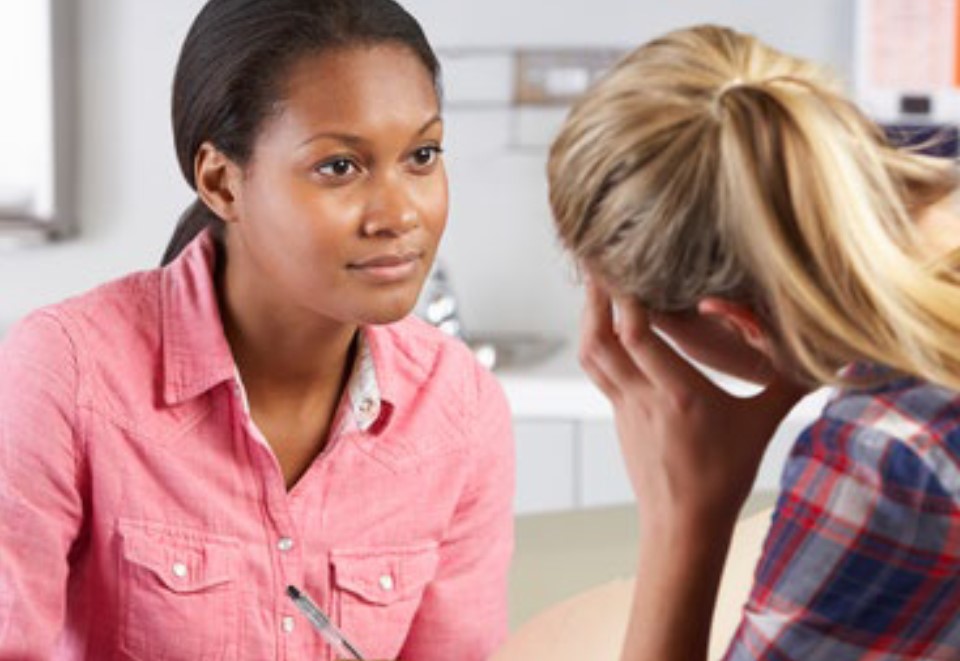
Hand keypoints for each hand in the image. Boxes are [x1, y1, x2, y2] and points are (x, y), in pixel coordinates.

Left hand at [578, 280, 805, 529]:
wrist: (684, 525)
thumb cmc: (725, 477)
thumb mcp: (762, 426)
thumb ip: (790, 385)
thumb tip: (832, 354)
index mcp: (677, 394)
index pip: (635, 335)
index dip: (626, 298)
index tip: (629, 265)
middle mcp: (642, 396)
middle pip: (601, 338)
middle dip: (596, 297)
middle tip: (598, 261)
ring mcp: (624, 405)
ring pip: (592, 353)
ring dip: (590, 317)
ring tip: (596, 284)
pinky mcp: (618, 414)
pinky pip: (598, 368)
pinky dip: (596, 340)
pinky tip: (605, 323)